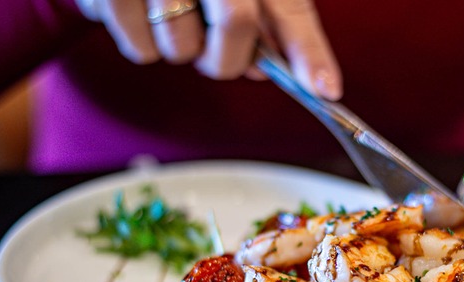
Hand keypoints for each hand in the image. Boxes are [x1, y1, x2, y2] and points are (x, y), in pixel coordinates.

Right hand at [75, 0, 341, 99]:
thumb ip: (266, 23)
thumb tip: (276, 72)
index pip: (290, 9)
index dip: (309, 51)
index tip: (326, 90)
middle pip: (235, 24)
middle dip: (227, 58)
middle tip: (212, 48)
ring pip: (183, 48)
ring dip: (180, 48)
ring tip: (167, 12)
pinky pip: (141, 50)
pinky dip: (142, 44)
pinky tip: (138, 9)